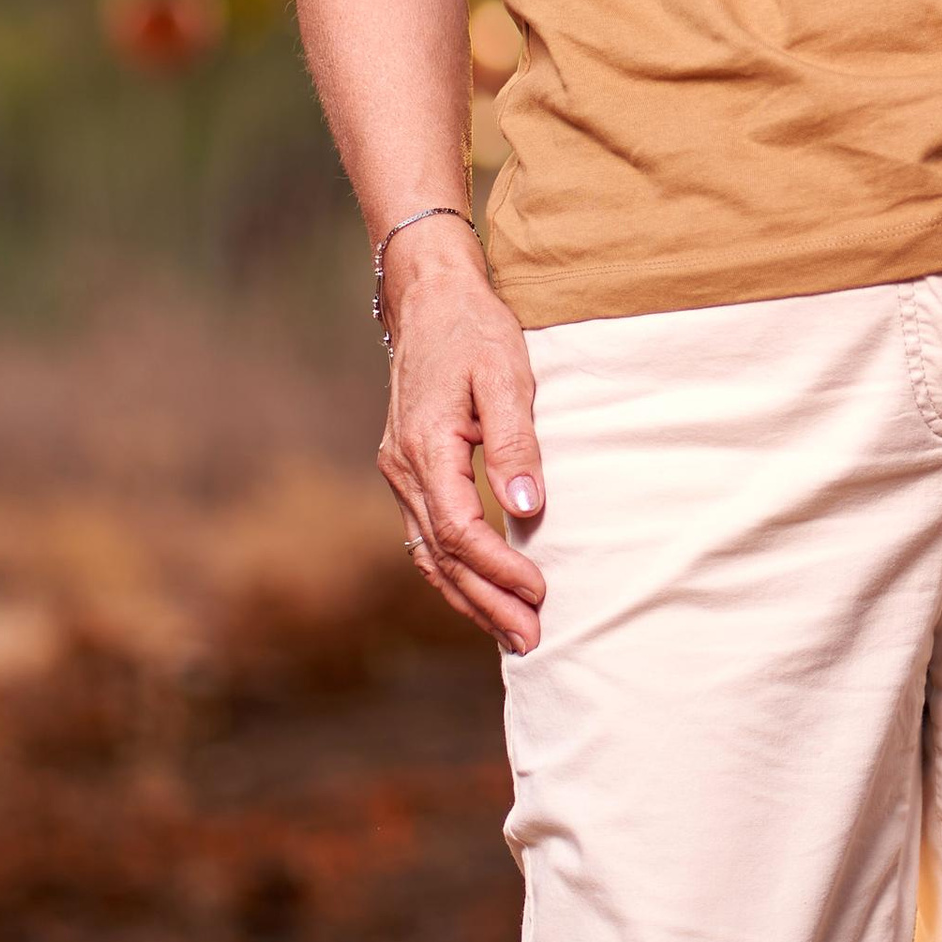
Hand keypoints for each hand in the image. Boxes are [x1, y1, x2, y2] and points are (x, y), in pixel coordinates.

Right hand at [377, 223, 547, 653]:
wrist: (430, 300)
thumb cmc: (474, 332)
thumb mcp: (505, 375)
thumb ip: (515, 441)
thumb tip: (527, 505)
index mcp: (426, 447)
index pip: (461, 530)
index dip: (500, 567)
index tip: (541, 591)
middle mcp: (403, 468)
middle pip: (443, 556)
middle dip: (486, 603)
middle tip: (531, 641)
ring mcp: (400, 473)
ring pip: (429, 554)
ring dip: (468, 597)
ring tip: (510, 634)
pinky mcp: (408, 471)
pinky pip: (426, 537)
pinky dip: (452, 571)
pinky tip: (479, 593)